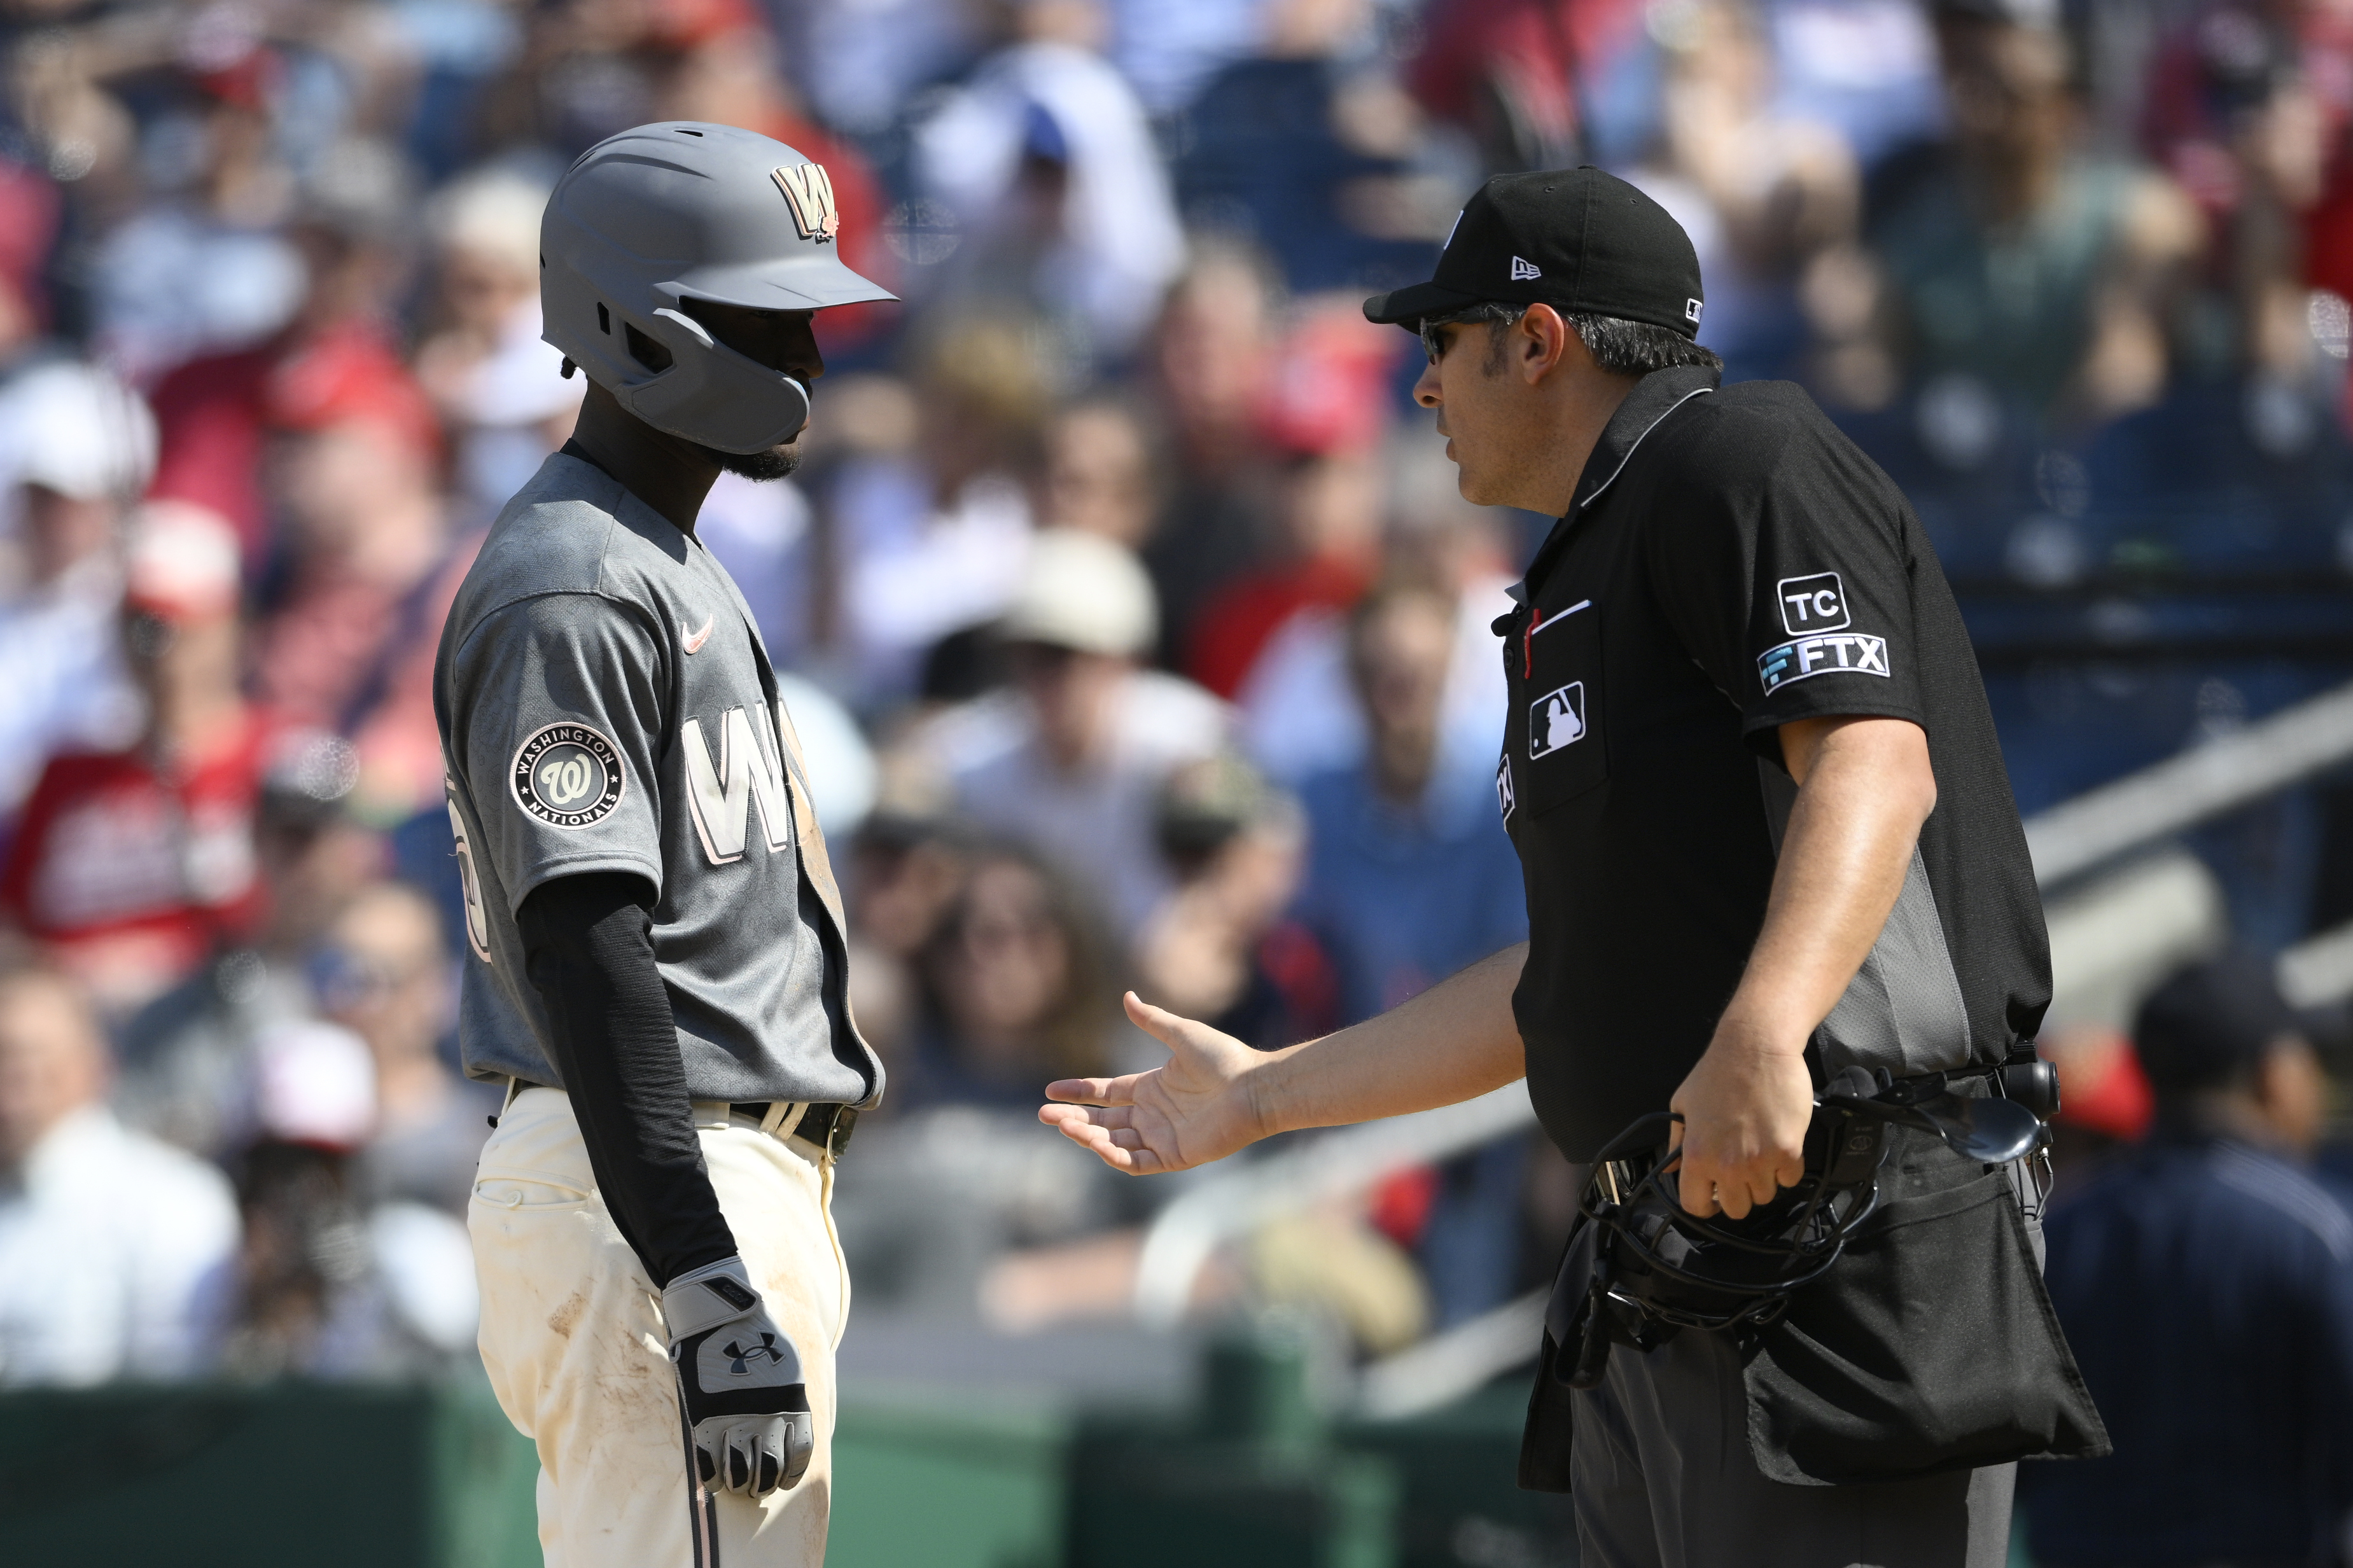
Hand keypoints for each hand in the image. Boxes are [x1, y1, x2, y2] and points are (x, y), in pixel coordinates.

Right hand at [662, 1255, 812, 1497]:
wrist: (725, 1316)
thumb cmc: (758, 1336)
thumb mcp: (788, 1366)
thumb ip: (790, 1397)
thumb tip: (792, 1422)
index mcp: (791, 1406)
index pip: (798, 1456)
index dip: (791, 1474)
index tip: (784, 1479)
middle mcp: (767, 1419)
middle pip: (769, 1470)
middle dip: (763, 1483)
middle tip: (756, 1486)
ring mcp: (735, 1420)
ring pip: (741, 1474)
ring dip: (740, 1484)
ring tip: (737, 1485)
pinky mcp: (706, 1419)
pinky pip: (709, 1464)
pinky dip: (711, 1479)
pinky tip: (712, 1483)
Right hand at [1038, 992, 1270, 1173]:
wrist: (1254, 1087)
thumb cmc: (1224, 1058)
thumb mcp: (1182, 1034)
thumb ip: (1153, 1020)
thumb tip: (1127, 996)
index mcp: (1151, 1087)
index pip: (1106, 1093)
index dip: (1078, 1092)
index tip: (1051, 1090)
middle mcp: (1152, 1114)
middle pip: (1103, 1119)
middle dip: (1073, 1117)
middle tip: (1045, 1114)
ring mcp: (1161, 1137)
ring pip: (1114, 1141)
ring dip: (1088, 1135)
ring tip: (1066, 1125)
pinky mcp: (1174, 1156)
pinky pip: (1136, 1161)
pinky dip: (1114, 1155)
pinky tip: (1096, 1143)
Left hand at [1666, 1023, 1813, 1219]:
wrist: (1755, 1048)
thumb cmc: (1717, 1072)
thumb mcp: (1683, 1104)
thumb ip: (1676, 1140)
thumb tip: (1670, 1166)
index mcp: (1695, 1155)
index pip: (1696, 1206)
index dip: (1705, 1203)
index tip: (1713, 1196)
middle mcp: (1727, 1164)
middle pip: (1737, 1209)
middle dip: (1738, 1193)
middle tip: (1741, 1170)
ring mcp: (1759, 1160)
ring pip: (1765, 1196)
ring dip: (1764, 1179)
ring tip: (1759, 1151)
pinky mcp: (1788, 1151)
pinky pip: (1790, 1179)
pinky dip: (1787, 1168)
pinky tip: (1778, 1145)